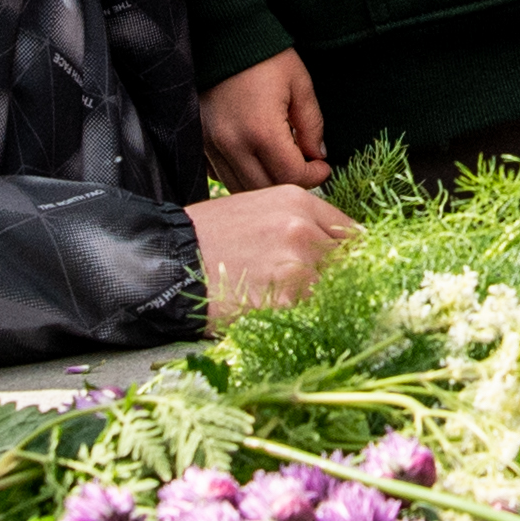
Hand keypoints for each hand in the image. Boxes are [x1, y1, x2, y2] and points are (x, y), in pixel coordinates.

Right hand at [191, 182, 359, 322]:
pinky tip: (272, 312)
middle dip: (334, 280)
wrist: (167, 261)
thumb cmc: (207, 238)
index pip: (352, 233)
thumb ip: (298, 224)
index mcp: (297, 202)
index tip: (346, 270)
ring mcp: (296, 265)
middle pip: (348, 263)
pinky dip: (298, 318)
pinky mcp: (285, 300)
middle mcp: (302, 229)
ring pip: (332, 291)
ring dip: (315, 300)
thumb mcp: (257, 211)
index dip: (349, 256)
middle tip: (307, 290)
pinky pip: (311, 313)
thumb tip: (330, 248)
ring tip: (282, 301)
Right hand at [201, 48, 330, 192]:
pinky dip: (241, 175)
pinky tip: (255, 159)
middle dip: (292, 184)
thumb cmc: (265, 56)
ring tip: (283, 164)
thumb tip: (318, 154)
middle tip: (306, 168)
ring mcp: (211, 144)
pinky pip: (221, 174)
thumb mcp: (300, 84)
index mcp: (260, 130)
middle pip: (266, 189)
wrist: (223, 34)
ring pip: (242, 187)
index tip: (323, 166)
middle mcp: (231, 143)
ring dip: (267, 184)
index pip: (291, 176)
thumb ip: (312, 124)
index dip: (314, 176)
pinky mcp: (200, 141)